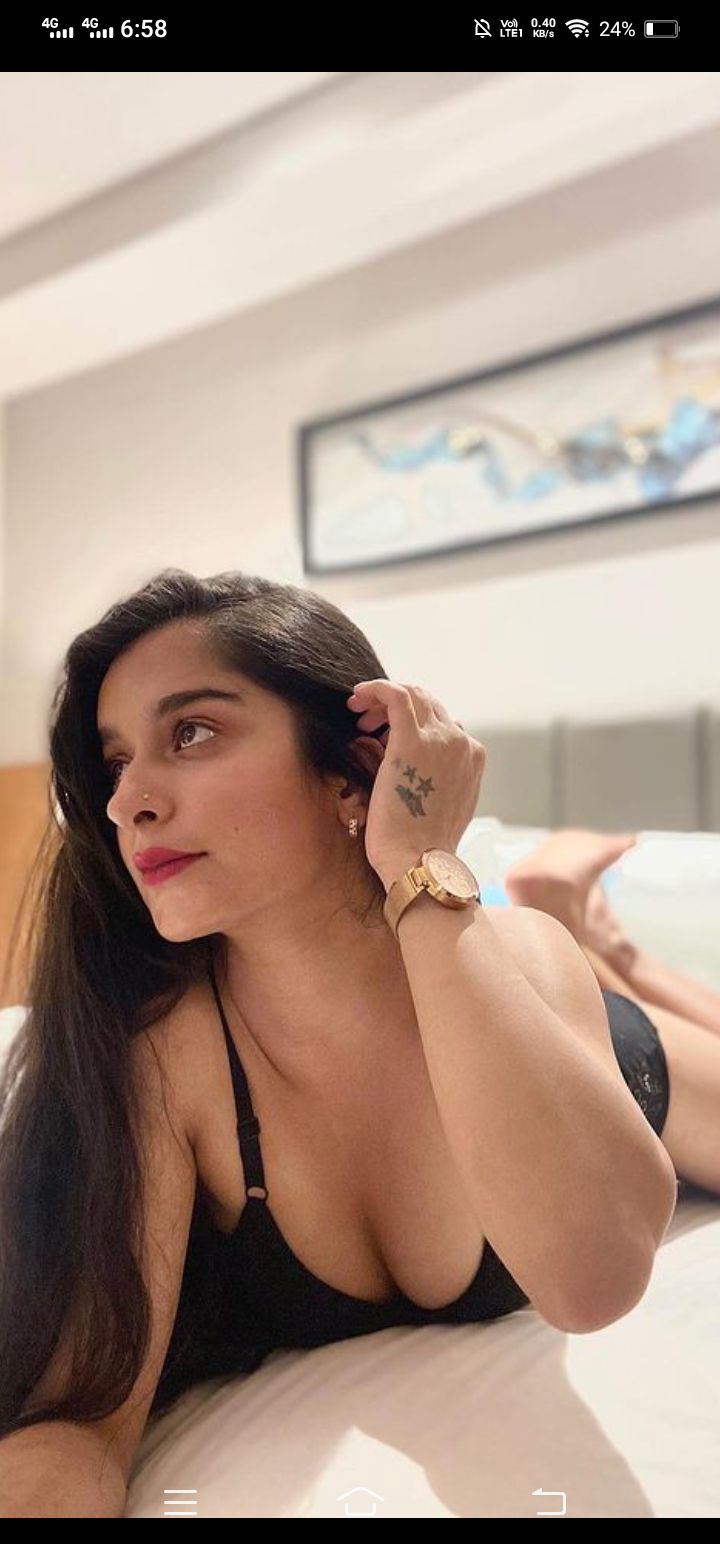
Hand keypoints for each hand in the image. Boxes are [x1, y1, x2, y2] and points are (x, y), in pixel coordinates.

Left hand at [346, 679, 486, 889]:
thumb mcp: (439, 804)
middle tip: (368, 725)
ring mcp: (440, 739)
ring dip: (383, 700)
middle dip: (396, 708)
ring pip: (412, 694)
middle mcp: (461, 742)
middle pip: (428, 703)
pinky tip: (357, 698)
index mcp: (473, 756)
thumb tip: (407, 758)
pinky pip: (395, 695)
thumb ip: (435, 777)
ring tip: (361, 717)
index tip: (385, 735)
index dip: (413, 722)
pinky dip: (375, 689)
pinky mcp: (411, 740)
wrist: (419, 861)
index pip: (443, 722)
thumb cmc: (422, 843)